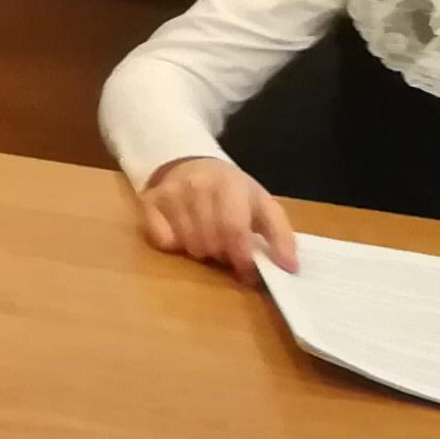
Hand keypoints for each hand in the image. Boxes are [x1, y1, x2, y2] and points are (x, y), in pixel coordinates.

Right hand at [136, 155, 297, 285]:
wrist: (193, 165)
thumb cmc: (234, 194)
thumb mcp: (264, 207)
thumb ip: (281, 236)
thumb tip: (290, 268)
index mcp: (231, 184)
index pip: (233, 229)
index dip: (242, 257)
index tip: (248, 272)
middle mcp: (197, 184)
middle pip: (211, 242)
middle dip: (223, 255)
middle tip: (227, 251)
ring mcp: (171, 191)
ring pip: (188, 245)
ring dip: (202, 251)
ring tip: (208, 239)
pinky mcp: (149, 201)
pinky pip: (163, 241)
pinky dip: (176, 245)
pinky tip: (184, 233)